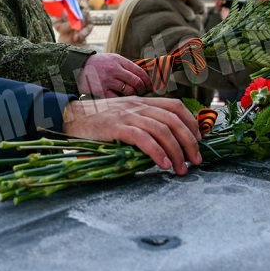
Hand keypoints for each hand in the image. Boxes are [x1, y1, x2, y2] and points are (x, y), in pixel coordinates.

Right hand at [62, 96, 201, 174]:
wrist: (70, 116)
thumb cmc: (97, 120)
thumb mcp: (123, 114)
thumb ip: (141, 122)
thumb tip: (163, 143)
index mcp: (141, 101)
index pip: (175, 106)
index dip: (191, 123)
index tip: (199, 141)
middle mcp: (137, 105)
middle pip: (174, 120)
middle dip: (190, 142)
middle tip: (196, 161)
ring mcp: (127, 115)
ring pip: (162, 130)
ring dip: (176, 151)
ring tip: (180, 169)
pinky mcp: (116, 127)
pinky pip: (143, 138)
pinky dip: (157, 152)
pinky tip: (162, 165)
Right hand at [77, 53, 152, 97]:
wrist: (78, 67)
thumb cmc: (98, 64)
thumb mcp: (112, 59)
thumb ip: (126, 66)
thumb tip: (144, 76)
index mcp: (119, 60)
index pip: (139, 71)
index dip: (147, 80)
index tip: (150, 86)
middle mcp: (114, 69)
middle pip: (136, 82)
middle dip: (142, 89)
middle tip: (142, 92)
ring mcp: (107, 80)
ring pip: (128, 91)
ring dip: (133, 95)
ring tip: (133, 96)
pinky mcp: (101, 90)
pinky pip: (117, 98)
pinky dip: (122, 100)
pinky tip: (122, 100)